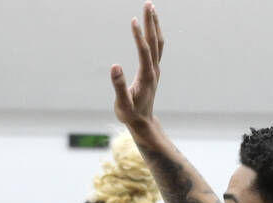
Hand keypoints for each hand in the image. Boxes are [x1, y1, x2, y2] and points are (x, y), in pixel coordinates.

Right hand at [110, 2, 163, 131]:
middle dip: (151, 22)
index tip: (134, 20)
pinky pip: (156, 48)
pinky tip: (151, 26)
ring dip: (155, 25)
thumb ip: (119, 86)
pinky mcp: (153, 70)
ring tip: (151, 8)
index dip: (139, 36)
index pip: (144, 51)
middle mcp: (154, 70)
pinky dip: (154, 34)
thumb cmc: (130, 114)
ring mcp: (155, 69)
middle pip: (154, 42)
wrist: (143, 122)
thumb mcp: (123, 104)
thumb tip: (115, 66)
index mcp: (146, 76)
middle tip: (148, 3)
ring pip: (157, 43)